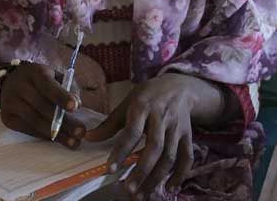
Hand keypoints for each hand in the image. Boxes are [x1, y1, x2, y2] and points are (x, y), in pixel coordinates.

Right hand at [0, 62, 84, 147]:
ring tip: (73, 142)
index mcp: (35, 73)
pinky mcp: (7, 118)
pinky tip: (58, 139)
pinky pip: (28, 129)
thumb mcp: (56, 77)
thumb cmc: (42, 81)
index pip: (47, 85)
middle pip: (41, 106)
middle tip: (80, 132)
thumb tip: (78, 105)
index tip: (75, 107)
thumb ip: (69, 88)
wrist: (10, 82)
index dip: (61, 96)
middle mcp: (20, 86)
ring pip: (34, 120)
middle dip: (63, 121)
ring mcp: (10, 103)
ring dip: (55, 133)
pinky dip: (44, 136)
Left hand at [85, 74, 224, 198]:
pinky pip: (187, 157)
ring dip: (156, 177)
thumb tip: (88, 138)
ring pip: (169, 155)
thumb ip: (110, 123)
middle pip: (154, 147)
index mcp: (143, 106)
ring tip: (142, 194)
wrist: (179, 86)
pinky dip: (180, 174)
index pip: (132, 131)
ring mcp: (177, 127)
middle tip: (128, 189)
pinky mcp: (188, 135)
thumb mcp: (128, 102)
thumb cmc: (148, 95)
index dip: (121, 151)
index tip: (110, 170)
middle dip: (142, 170)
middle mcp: (162, 117)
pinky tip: (169, 188)